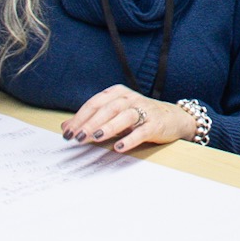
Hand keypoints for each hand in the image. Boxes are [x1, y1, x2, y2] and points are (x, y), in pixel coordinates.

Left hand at [60, 86, 194, 152]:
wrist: (174, 118)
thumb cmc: (139, 116)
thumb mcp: (114, 114)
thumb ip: (91, 119)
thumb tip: (66, 127)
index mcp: (118, 93)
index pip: (95, 103)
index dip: (80, 117)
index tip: (68, 132)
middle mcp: (130, 99)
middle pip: (107, 108)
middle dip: (90, 123)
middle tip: (77, 137)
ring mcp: (144, 110)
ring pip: (124, 116)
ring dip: (108, 127)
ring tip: (95, 138)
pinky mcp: (156, 124)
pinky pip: (142, 131)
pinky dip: (130, 139)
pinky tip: (119, 147)